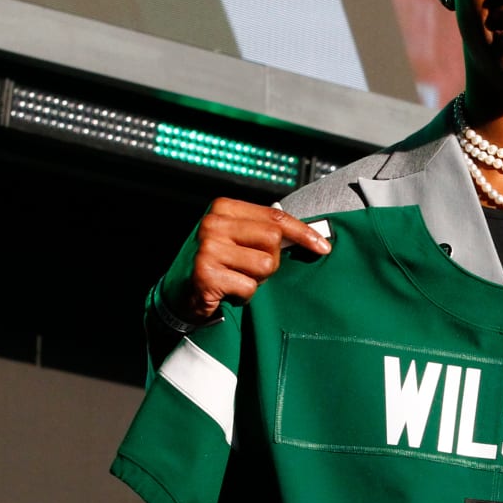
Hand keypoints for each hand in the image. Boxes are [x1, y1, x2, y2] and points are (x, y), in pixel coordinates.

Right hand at [161, 198, 331, 325]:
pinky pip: (249, 287)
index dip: (303, 233)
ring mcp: (208, 248)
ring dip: (257, 279)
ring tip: (236, 278)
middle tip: (249, 268)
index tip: (323, 247)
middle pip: (273, 240)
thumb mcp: (237, 238)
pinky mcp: (206, 274)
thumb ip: (264, 230)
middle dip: (270, 260)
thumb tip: (312, 234)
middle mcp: (213, 223)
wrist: (180, 293)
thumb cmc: (218, 263)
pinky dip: (244, 295)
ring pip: (265, 265)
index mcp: (223, 208)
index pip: (275, 217)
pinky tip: (227, 291)